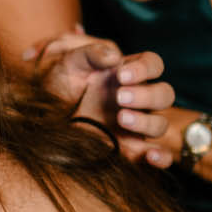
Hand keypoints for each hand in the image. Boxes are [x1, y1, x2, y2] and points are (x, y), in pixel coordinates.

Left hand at [27, 31, 174, 164]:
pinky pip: (156, 155)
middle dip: (146, 95)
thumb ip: (90, 54)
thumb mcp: (71, 63)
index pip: (153, 65)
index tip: (122, 75)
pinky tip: (151, 156)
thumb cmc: (62, 81)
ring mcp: (136, 124)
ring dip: (146, 122)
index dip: (145, 68)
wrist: (47, 113)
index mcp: (129, 73)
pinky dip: (160, 157)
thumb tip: (113, 56)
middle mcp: (138, 98)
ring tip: (121, 118)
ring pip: (160, 124)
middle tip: (119, 97)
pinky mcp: (130, 148)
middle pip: (164, 95)